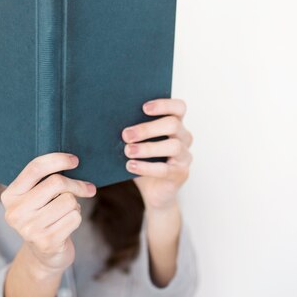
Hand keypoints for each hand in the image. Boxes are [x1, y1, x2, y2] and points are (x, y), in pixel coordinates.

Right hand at [1, 153, 96, 273]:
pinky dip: (76, 218)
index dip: (58, 160)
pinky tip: (66, 224)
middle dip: (76, 184)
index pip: (35, 168)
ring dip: (75, 205)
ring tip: (66, 212)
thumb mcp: (35, 197)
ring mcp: (30, 229)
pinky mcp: (46, 242)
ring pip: (69, 200)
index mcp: (10, 195)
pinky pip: (74, 217)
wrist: (43, 255)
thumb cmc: (43, 216)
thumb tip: (73, 162)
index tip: (75, 160)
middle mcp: (16, 212)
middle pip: (56, 182)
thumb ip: (44, 180)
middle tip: (87, 188)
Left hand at [121, 98, 193, 212]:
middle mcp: (184, 137)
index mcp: (175, 124)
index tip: (143, 108)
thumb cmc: (143, 160)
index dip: (164, 104)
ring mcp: (184, 156)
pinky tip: (131, 166)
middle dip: (147, 128)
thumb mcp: (137, 144)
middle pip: (173, 124)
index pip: (178, 107)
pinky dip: (146, 167)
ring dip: (147, 148)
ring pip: (172, 146)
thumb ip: (132, 132)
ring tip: (128, 151)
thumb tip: (111, 121)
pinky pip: (165, 169)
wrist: (152, 191)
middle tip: (126, 135)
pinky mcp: (180, 174)